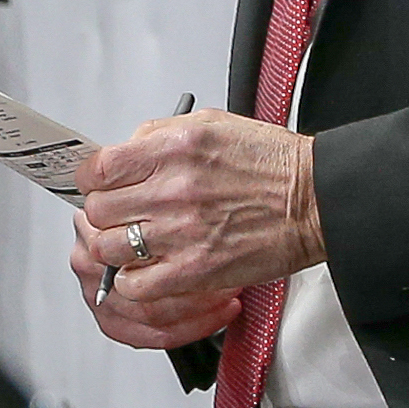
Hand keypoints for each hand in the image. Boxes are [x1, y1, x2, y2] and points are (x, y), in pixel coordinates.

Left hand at [68, 111, 319, 353]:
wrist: (315, 200)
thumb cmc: (272, 164)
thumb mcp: (212, 124)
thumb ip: (160, 135)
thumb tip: (126, 151)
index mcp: (174, 148)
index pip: (100, 168)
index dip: (93, 180)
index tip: (100, 185)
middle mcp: (172, 188)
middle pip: (99, 210)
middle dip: (105, 213)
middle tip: (122, 215)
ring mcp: (180, 232)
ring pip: (109, 247)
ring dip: (116, 247)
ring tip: (133, 244)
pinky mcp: (194, 270)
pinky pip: (135, 284)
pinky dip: (134, 280)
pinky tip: (149, 269)